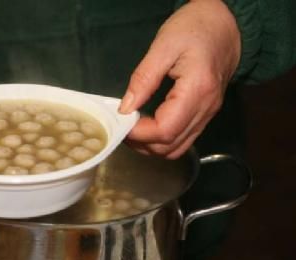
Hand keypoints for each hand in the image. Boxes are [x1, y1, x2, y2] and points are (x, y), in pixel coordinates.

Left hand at [119, 0, 240, 158]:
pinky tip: (147, 127)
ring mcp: (208, 114)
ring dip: (151, 146)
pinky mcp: (205, 114)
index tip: (121, 122)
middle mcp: (206, 109)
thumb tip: (125, 109)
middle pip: (170, 146)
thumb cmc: (195, 28)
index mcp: (197, 91)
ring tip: (132, 130)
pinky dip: (162, 141)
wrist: (226, 24)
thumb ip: (143, 79)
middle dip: (142, 144)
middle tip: (122, 127)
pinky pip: (183, 139)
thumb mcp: (163, 46)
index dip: (139, 134)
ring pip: (177, 149)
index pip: (165, 130)